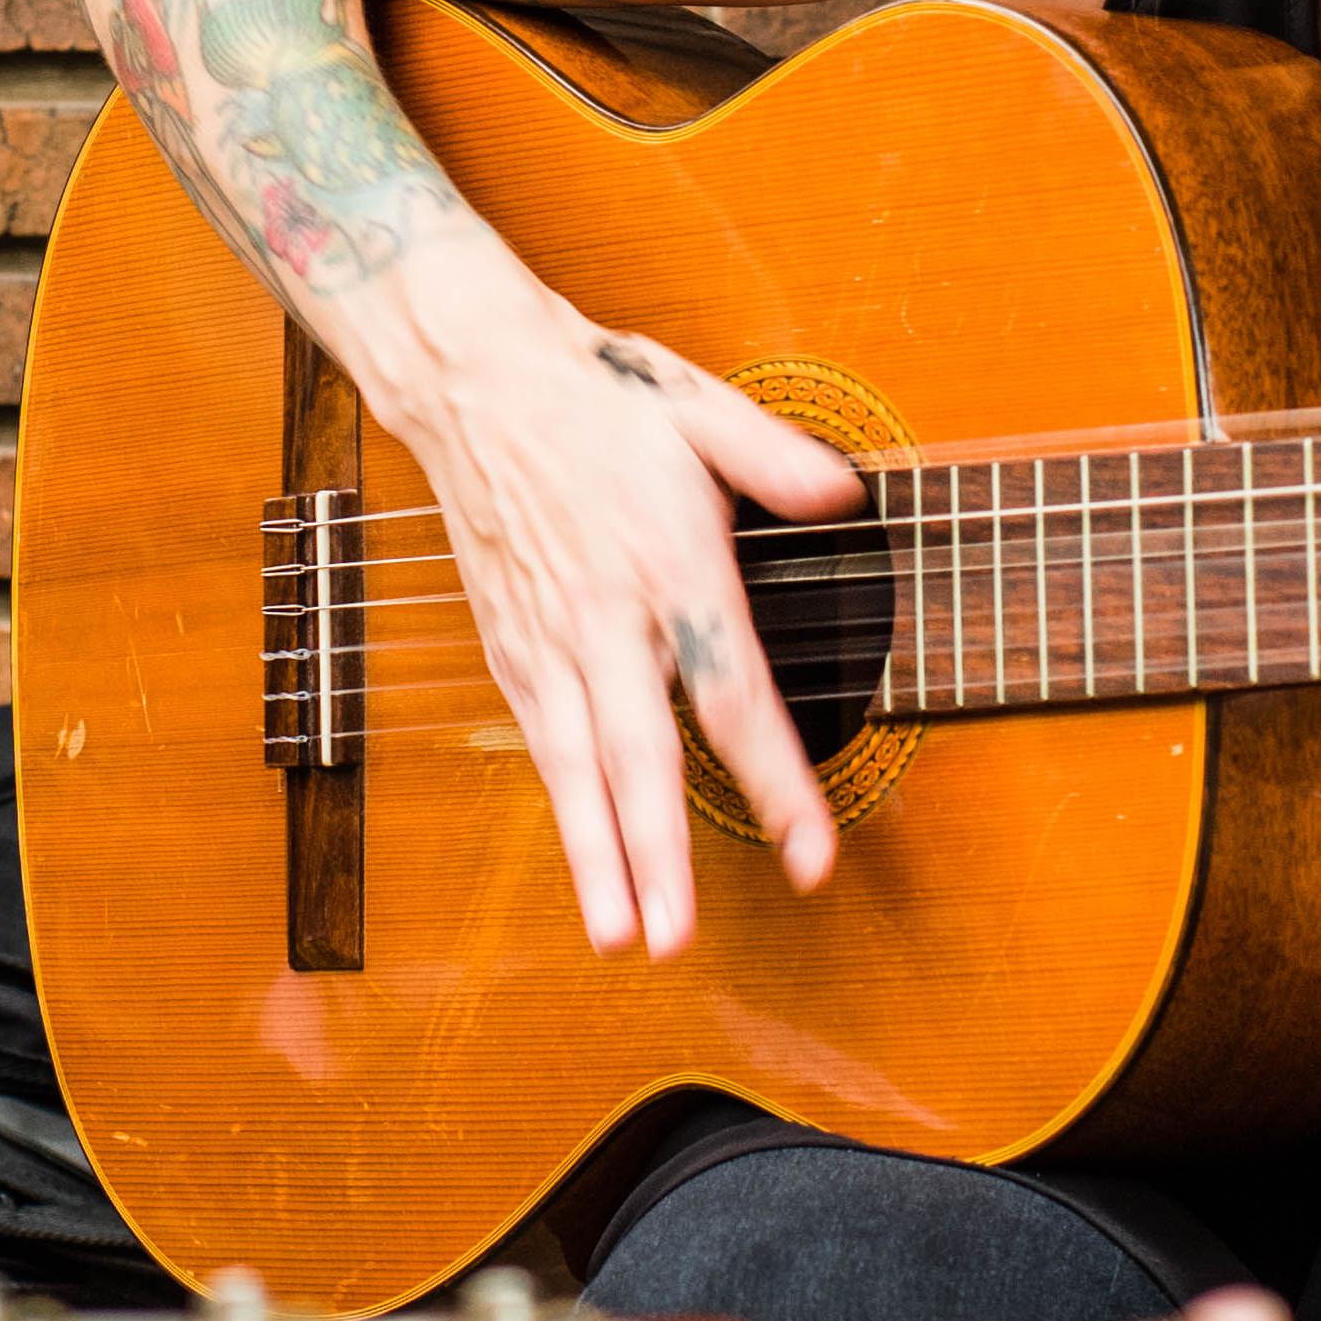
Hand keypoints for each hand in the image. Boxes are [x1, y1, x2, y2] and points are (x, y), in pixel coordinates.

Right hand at [354, 218, 861, 957]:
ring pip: (575, 769)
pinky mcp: (510, 647)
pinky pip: (542, 745)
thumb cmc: (596, 395)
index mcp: (669, 564)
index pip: (732, 692)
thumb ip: (776, 461)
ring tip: (620, 937)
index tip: (813, 849)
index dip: (773, 779)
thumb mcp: (699, 405)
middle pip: (637, 755)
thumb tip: (845, 496)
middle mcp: (605, 617)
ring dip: (596, 859)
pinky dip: (562, 811)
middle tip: (673, 940)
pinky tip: (586, 870)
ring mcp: (548, 640)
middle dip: (654, 856)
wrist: (475, 381)